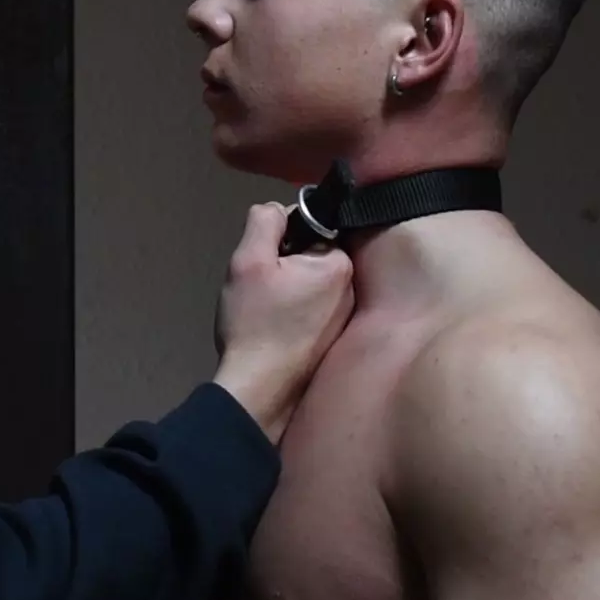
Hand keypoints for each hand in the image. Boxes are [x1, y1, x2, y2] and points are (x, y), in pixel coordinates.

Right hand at [210, 202, 354, 442]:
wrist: (258, 389)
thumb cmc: (254, 323)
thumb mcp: (247, 261)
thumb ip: (264, 222)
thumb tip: (277, 210)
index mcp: (338, 265)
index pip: (310, 226)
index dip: (279, 237)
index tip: (262, 262)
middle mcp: (351, 289)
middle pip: (311, 255)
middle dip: (283, 263)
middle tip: (259, 288)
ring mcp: (345, 318)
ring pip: (309, 283)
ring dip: (287, 288)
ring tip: (264, 311)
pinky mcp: (333, 340)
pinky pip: (312, 310)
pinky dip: (293, 312)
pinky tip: (273, 330)